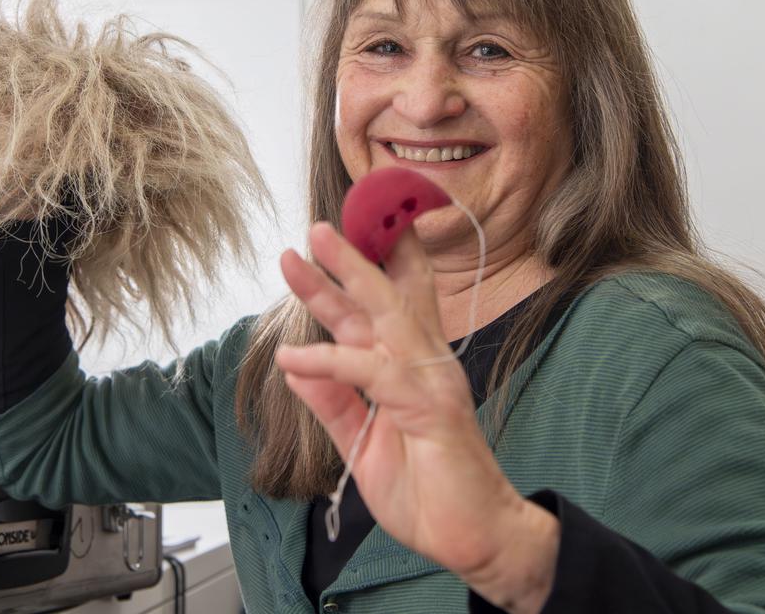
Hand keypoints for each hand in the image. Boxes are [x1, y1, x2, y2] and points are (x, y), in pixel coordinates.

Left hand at [277, 222, 556, 611]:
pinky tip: (292, 357)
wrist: (472, 537)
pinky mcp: (430, 407)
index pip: (391, 305)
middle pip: (386, 295)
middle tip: (316, 226)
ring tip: (301, 253)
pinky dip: (330, 361)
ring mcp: (431, 380)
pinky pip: (373, 372)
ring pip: (384, 315)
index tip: (336, 234)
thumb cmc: (427, 490)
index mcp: (411, 368)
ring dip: (341, 280)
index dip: (368, 266)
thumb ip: (333, 402)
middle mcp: (425, 363)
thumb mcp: (363, 442)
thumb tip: (295, 367)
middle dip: (350, 257)